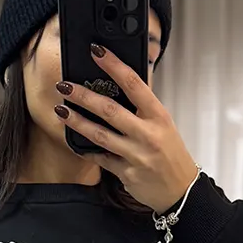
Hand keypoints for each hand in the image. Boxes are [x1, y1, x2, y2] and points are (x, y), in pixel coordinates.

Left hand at [54, 44, 199, 213]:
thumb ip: (143, 107)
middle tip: (64, 86)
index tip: (96, 52)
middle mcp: (147, 134)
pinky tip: (74, 141)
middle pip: (110, 110)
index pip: (134, 84)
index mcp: (158, 116)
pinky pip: (101, 158)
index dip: (113, 65)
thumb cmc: (171, 154)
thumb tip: (121, 83)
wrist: (181, 190)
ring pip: (100, 135)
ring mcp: (136, 155)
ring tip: (61, 110)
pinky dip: (86, 150)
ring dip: (77, 121)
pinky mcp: (127, 173)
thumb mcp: (163, 124)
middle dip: (83, 96)